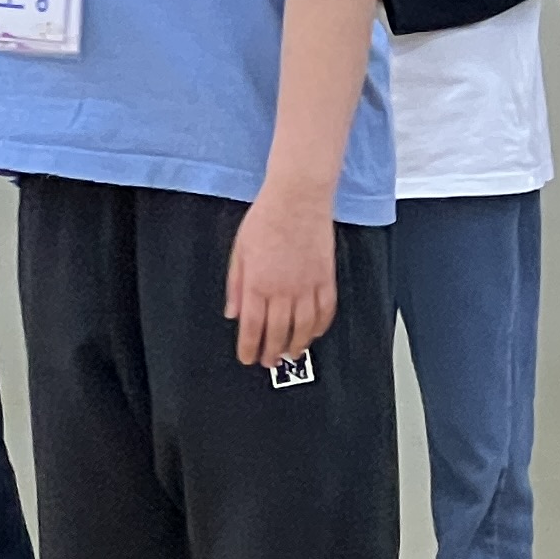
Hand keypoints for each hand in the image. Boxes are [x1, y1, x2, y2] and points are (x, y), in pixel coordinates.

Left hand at [225, 186, 340, 366]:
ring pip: (304, 326)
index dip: (250, 348)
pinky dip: (321, 325)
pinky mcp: (326, 277)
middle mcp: (283, 289)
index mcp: (257, 283)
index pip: (252, 327)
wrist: (298, 198)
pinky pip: (326, 309)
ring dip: (298, 344)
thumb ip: (236, 286)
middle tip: (269, 361)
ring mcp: (308, 284)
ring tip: (293, 353)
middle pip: (278, 332)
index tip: (248, 358)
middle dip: (272, 352)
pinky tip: (315, 332)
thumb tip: (233, 312)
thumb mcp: (239, 251)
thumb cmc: (267, 218)